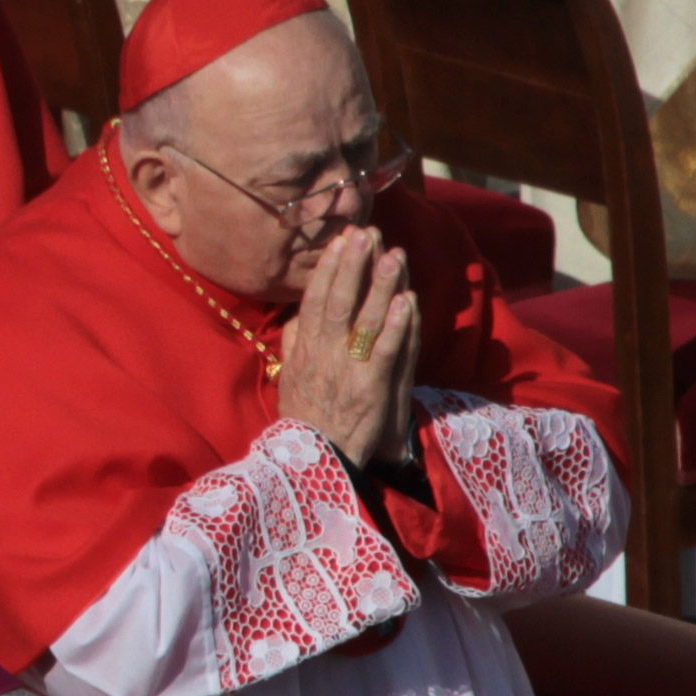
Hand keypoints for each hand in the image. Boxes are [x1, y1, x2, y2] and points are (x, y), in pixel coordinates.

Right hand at [274, 228, 419, 471]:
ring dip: (380, 285)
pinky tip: (406, 300)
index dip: (329, 268)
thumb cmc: (305, 419)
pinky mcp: (371, 388)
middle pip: (339, 300)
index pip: (315, 299)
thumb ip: (293, 342)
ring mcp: (347, 370)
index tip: (341, 241)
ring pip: (364, 319)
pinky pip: (384, 350)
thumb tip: (296, 312)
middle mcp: (323, 354)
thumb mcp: (288, 377)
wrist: (317, 461)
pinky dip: (395, 324)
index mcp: (304, 350)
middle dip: (354, 264)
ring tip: (394, 254)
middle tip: (367, 233)